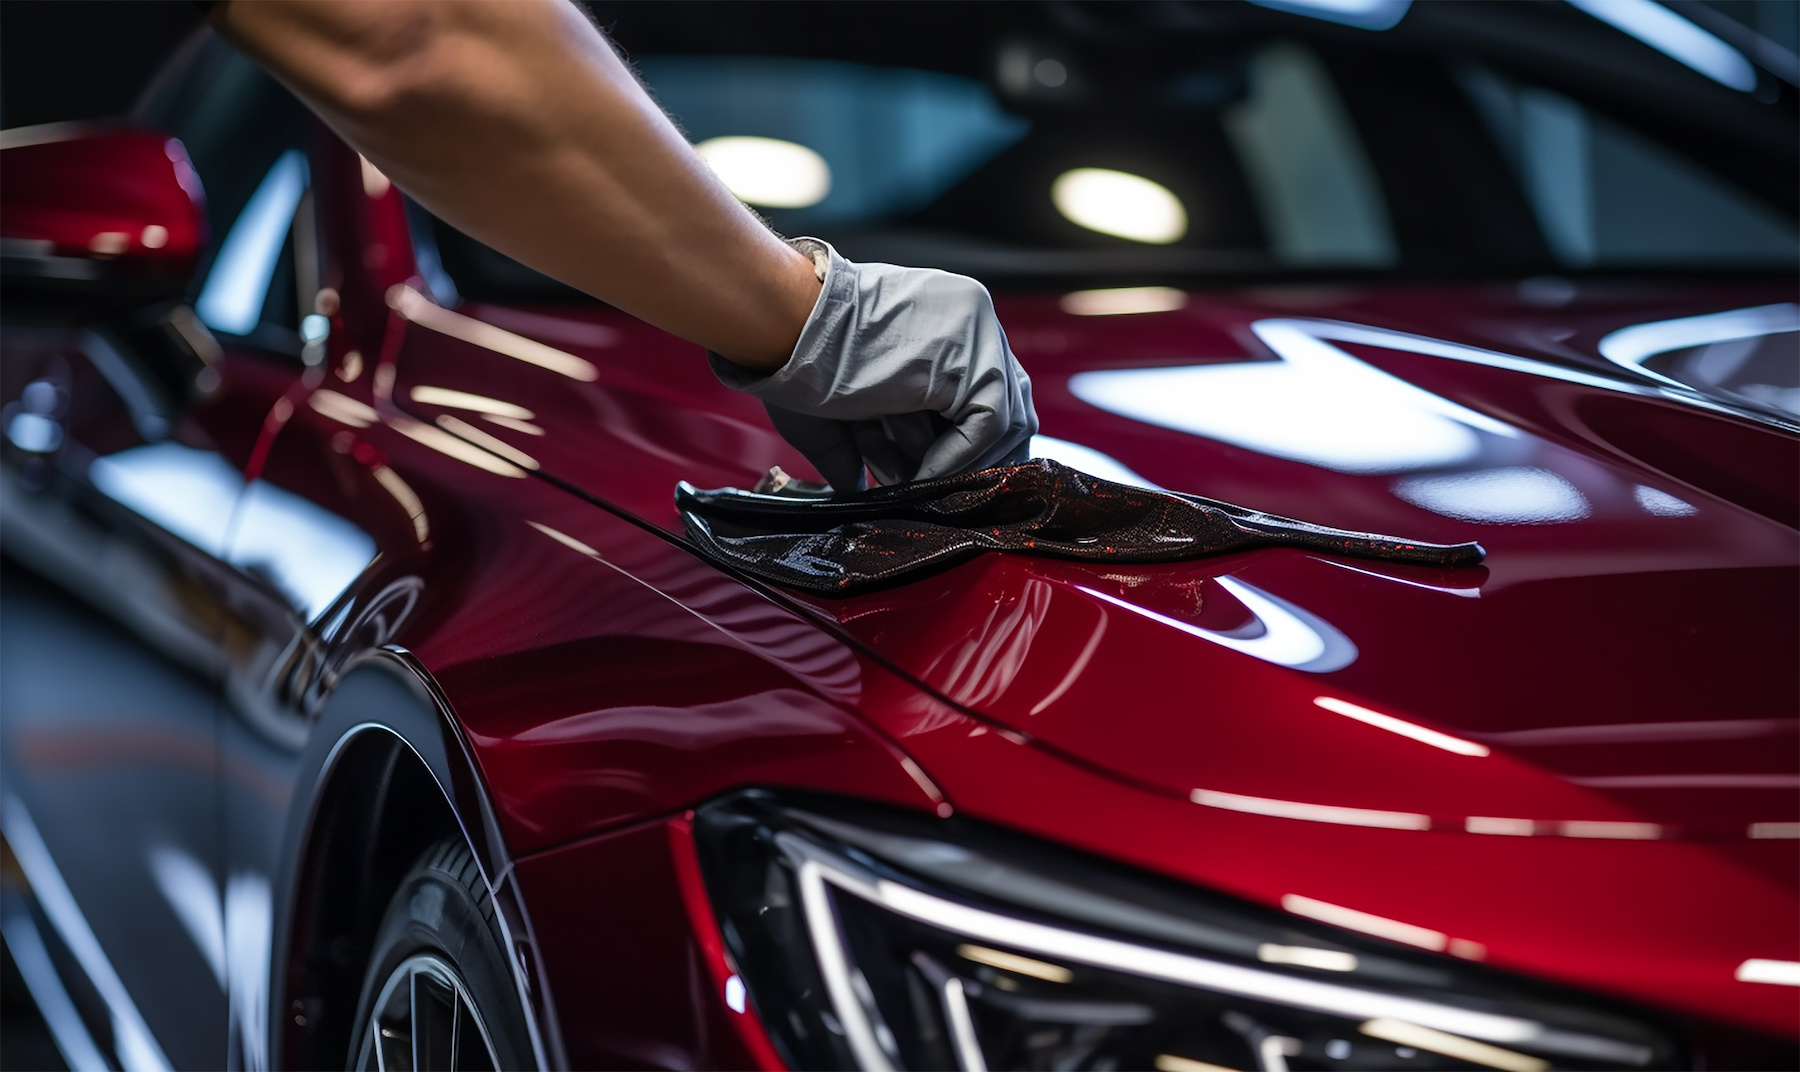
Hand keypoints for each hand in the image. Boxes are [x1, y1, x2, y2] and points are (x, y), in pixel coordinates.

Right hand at [710, 239, 1036, 491]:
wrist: (782, 326)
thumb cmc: (797, 355)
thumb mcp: (844, 403)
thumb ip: (862, 444)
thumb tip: (859, 489)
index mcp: (946, 318)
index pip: (986, 389)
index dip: (967, 443)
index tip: (938, 478)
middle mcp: (972, 320)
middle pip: (1007, 404)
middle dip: (972, 458)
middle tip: (940, 494)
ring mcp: (978, 334)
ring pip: (1002, 420)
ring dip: (958, 463)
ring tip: (915, 485)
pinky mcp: (973, 356)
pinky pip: (987, 424)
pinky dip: (955, 459)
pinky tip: (918, 475)